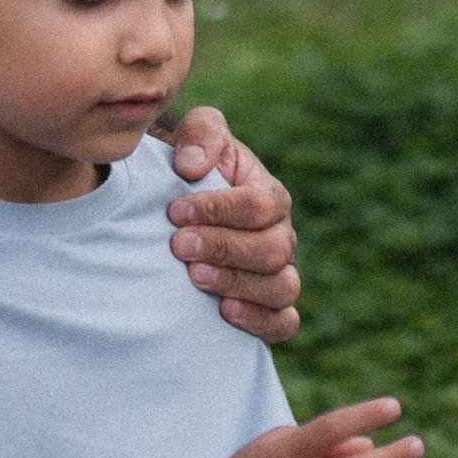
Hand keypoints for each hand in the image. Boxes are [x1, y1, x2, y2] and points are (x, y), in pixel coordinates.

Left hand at [169, 113, 300, 342]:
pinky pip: (283, 323)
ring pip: (282, 287)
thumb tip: (193, 166)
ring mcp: (279, 275)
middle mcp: (282, 236)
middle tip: (178, 246)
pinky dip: (259, 320)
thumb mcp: (195, 137)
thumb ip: (201, 134)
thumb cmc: (189, 174)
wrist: (178, 216)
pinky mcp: (270, 309)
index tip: (175, 211)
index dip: (218, 209)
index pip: (260, 205)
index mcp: (269, 195)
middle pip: (273, 249)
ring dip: (236, 283)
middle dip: (223, 247)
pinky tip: (224, 312)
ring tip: (194, 277)